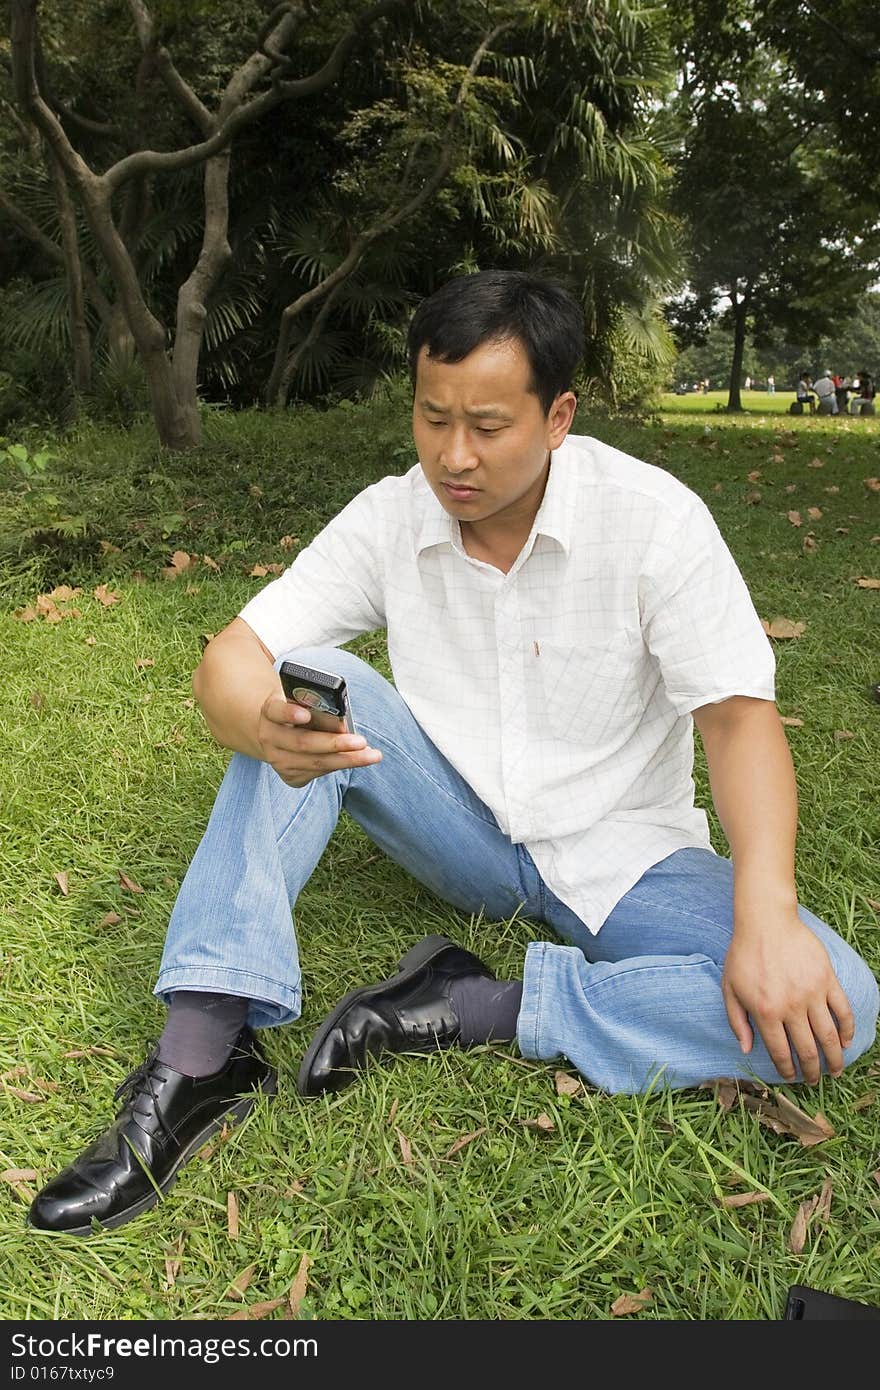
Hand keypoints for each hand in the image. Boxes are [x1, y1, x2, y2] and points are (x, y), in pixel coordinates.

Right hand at [257, 692, 381, 787]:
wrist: (275, 732)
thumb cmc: (296, 710)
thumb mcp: (301, 700)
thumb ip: (316, 705)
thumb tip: (342, 724)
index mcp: (270, 711)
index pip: (277, 711)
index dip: (290, 712)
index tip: (306, 713)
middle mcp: (269, 737)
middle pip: (303, 743)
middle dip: (335, 744)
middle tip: (361, 742)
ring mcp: (277, 760)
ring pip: (316, 763)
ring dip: (347, 760)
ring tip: (371, 755)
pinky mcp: (289, 776)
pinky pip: (318, 772)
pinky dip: (339, 765)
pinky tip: (356, 759)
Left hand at [721, 911, 854, 1083]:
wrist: (766, 922)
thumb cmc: (743, 955)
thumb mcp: (730, 988)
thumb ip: (737, 1021)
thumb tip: (747, 1050)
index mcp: (766, 1012)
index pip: (781, 1052)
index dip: (787, 1070)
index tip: (791, 1077)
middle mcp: (791, 1007)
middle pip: (808, 1050)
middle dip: (812, 1071)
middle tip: (814, 1080)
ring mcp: (812, 994)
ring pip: (828, 1035)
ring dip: (834, 1058)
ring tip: (835, 1070)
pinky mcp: (827, 980)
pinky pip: (842, 1010)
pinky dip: (847, 1029)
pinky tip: (846, 1041)